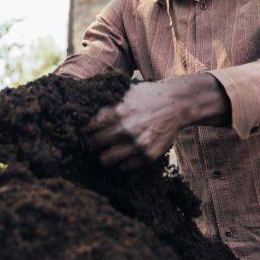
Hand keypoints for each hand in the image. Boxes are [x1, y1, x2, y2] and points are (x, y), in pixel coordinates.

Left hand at [83, 74, 229, 170]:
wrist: (177, 104)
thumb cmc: (148, 96)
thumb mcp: (126, 92)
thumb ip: (107, 101)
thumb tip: (82, 104)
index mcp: (117, 111)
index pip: (87, 127)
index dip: (83, 130)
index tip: (83, 131)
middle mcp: (125, 129)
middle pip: (93, 144)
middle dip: (90, 142)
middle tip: (93, 141)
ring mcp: (137, 144)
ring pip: (106, 160)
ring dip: (104, 155)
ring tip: (108, 149)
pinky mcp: (148, 155)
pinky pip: (124, 167)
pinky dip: (121, 162)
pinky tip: (124, 152)